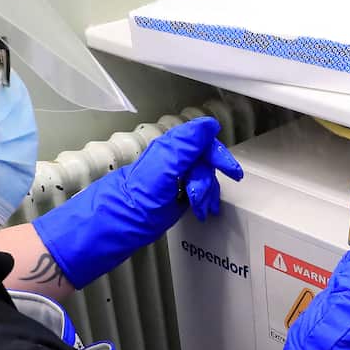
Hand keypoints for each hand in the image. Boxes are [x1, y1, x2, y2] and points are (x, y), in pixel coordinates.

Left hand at [122, 116, 243, 225]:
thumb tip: (208, 125)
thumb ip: (186, 145)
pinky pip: (198, 190)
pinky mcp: (175, 193)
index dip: (218, 154)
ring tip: (198, 207)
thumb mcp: (165, 170)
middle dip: (207, 180)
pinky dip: (202, 200)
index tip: (232, 171)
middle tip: (204, 196)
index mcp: (170, 150)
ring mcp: (175, 177)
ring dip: (205, 193)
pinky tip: (200, 210)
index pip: (203, 142)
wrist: (118, 225)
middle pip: (205, 161)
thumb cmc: (137, 201)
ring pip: (203, 177)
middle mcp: (173, 160)